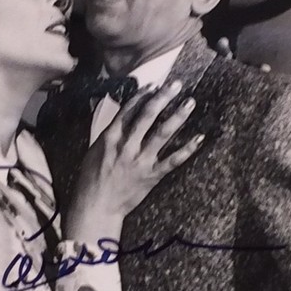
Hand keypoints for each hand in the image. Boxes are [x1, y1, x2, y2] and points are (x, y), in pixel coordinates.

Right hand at [64, 81, 203, 244]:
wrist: (96, 206)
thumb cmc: (91, 179)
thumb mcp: (95, 150)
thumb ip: (110, 133)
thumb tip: (122, 116)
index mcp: (111, 137)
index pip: (129, 109)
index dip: (143, 94)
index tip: (154, 84)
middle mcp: (127, 145)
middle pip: (148, 115)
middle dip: (163, 97)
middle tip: (176, 85)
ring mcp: (141, 160)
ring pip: (162, 133)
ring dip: (178, 116)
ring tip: (190, 102)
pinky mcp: (152, 175)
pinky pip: (173, 160)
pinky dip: (187, 149)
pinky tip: (199, 138)